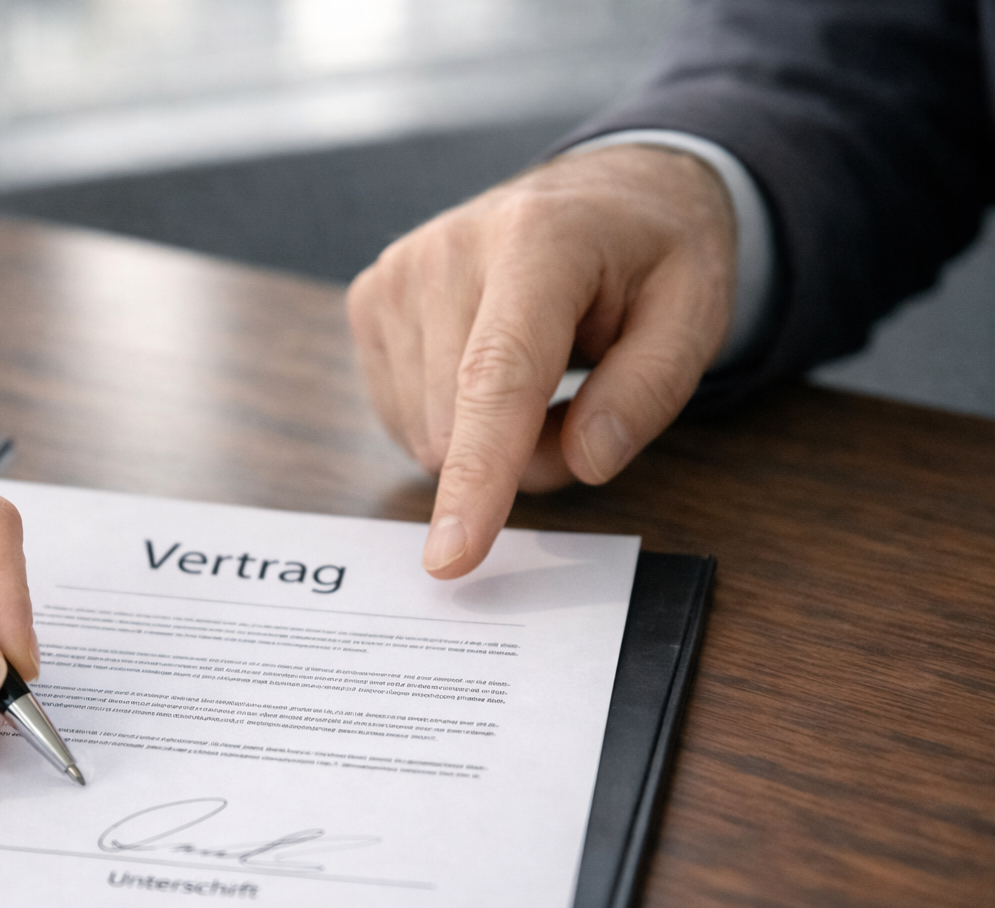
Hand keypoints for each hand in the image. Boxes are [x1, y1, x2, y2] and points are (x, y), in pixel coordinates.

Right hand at [347, 144, 736, 577]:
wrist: (601, 195)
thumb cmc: (650, 259)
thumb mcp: (696, 315)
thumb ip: (647, 392)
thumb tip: (581, 461)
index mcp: (538, 241)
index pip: (496, 378)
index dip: (478, 474)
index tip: (453, 556)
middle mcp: (447, 249)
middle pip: (458, 427)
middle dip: (522, 454)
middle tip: (580, 404)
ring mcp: (395, 273)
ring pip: (425, 436)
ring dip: (487, 441)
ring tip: (538, 376)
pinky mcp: (368, 298)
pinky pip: (401, 419)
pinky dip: (452, 421)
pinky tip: (485, 369)